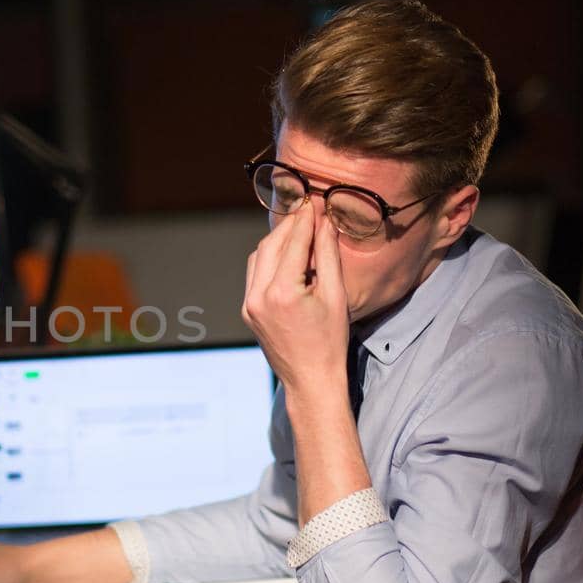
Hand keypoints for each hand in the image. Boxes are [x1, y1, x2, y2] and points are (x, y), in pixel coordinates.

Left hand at [242, 204, 349, 396]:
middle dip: (289, 225)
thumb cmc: (330, 342)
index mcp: (282, 292)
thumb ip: (328, 256)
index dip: (305, 219)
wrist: (310, 380)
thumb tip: (324, 222)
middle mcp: (258, 296)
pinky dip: (268, 259)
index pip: (294, 243)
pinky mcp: (247, 311)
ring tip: (299, 229)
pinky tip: (287, 255)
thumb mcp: (336, 296)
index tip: (314, 202)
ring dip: (277, 241)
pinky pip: (254, 274)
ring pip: (258, 257)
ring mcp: (248, 305)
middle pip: (271, 245)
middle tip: (307, 210)